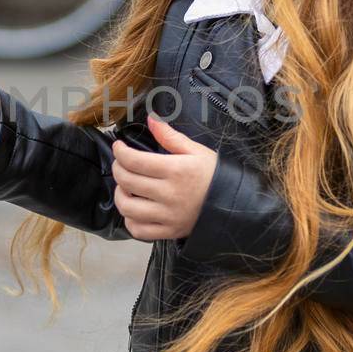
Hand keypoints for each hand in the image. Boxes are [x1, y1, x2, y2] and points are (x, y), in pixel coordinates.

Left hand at [110, 115, 217, 241]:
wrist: (235, 204)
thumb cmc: (214, 175)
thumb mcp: (196, 151)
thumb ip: (170, 136)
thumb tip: (150, 119)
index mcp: (176, 170)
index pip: (134, 161)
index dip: (120, 152)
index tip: (119, 147)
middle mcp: (169, 194)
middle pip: (127, 181)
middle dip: (117, 169)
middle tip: (121, 163)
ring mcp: (168, 216)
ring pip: (127, 207)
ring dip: (120, 194)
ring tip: (126, 186)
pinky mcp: (169, 232)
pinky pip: (138, 230)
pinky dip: (129, 220)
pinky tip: (135, 209)